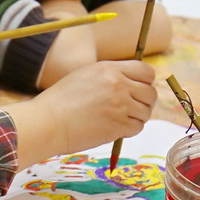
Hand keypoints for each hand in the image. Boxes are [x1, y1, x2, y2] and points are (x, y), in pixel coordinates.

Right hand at [9, 60, 156, 169]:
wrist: (48, 122)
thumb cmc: (61, 101)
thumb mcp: (86, 75)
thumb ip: (110, 76)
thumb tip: (133, 84)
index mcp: (110, 69)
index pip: (146, 71)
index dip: (146, 82)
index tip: (139, 90)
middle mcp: (118, 85)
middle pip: (151, 93)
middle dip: (145, 102)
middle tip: (133, 108)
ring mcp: (120, 106)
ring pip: (146, 112)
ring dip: (137, 117)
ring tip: (120, 119)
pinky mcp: (118, 126)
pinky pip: (137, 127)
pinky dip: (130, 130)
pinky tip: (115, 128)